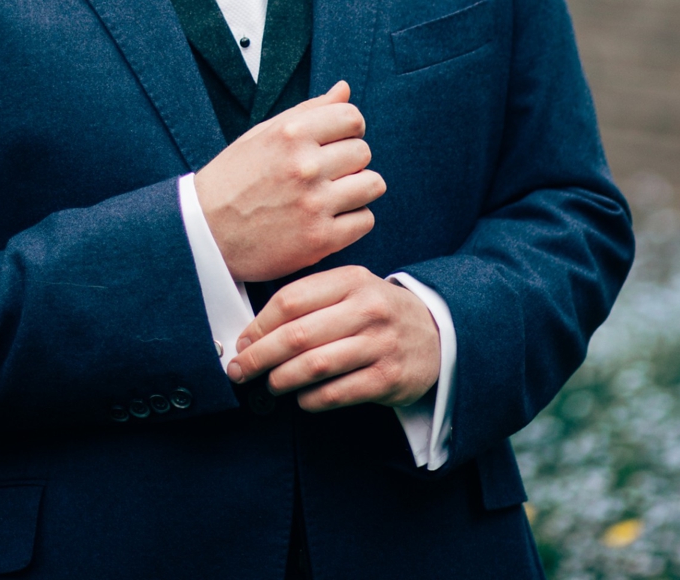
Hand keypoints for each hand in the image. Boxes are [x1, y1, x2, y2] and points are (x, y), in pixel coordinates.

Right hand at [193, 81, 384, 282]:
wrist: (205, 233)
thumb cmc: (234, 179)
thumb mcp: (263, 134)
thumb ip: (308, 110)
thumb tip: (344, 89)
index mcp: (291, 133)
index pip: (352, 117)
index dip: (348, 129)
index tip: (336, 142)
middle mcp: (305, 165)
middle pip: (364, 151)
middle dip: (350, 160)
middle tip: (328, 172)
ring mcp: (314, 203)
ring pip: (372, 184)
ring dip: (357, 189)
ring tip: (334, 194)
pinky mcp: (320, 239)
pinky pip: (365, 220)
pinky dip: (353, 219)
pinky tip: (331, 217)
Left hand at [226, 266, 439, 410]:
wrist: (438, 334)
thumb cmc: (379, 312)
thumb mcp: (352, 289)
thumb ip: (311, 301)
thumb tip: (256, 331)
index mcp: (351, 280)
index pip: (291, 300)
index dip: (258, 325)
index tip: (241, 342)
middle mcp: (366, 308)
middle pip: (297, 335)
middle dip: (260, 356)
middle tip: (240, 370)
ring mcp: (379, 344)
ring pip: (314, 366)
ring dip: (281, 380)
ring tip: (270, 384)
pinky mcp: (388, 378)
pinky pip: (336, 393)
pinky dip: (310, 400)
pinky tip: (301, 399)